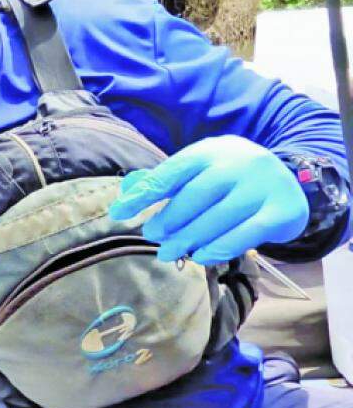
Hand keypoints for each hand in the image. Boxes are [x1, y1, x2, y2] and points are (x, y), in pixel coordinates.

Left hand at [108, 135, 307, 265]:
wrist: (288, 182)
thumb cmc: (230, 179)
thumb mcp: (201, 170)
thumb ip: (166, 181)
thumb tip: (126, 196)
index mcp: (211, 150)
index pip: (171, 172)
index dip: (143, 194)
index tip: (118, 213)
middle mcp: (239, 163)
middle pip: (195, 196)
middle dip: (169, 220)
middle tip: (152, 236)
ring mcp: (263, 186)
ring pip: (218, 218)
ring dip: (189, 239)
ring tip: (168, 253)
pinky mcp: (281, 211)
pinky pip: (244, 235)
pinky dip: (218, 249)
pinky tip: (200, 257)